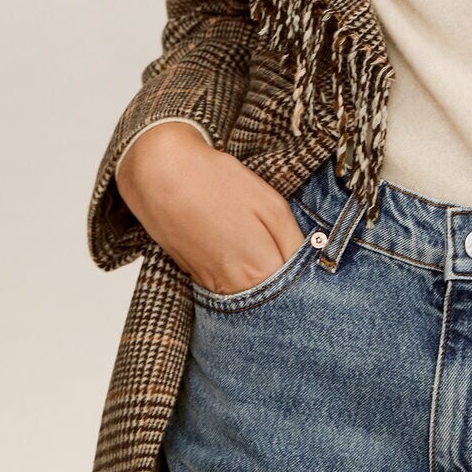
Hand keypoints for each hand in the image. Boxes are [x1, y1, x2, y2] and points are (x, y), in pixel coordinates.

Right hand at [115, 123, 304, 293]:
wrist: (159, 174)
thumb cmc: (217, 183)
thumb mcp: (271, 205)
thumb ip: (294, 243)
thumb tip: (310, 264)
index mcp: (260, 271)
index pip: (297, 292)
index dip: (306, 275)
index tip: (312, 260)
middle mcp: (234, 288)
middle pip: (272, 298)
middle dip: (285, 280)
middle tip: (288, 249)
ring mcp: (210, 285)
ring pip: (248, 293)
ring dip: (261, 276)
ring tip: (259, 242)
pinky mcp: (194, 276)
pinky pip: (225, 284)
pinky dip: (237, 271)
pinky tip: (236, 244)